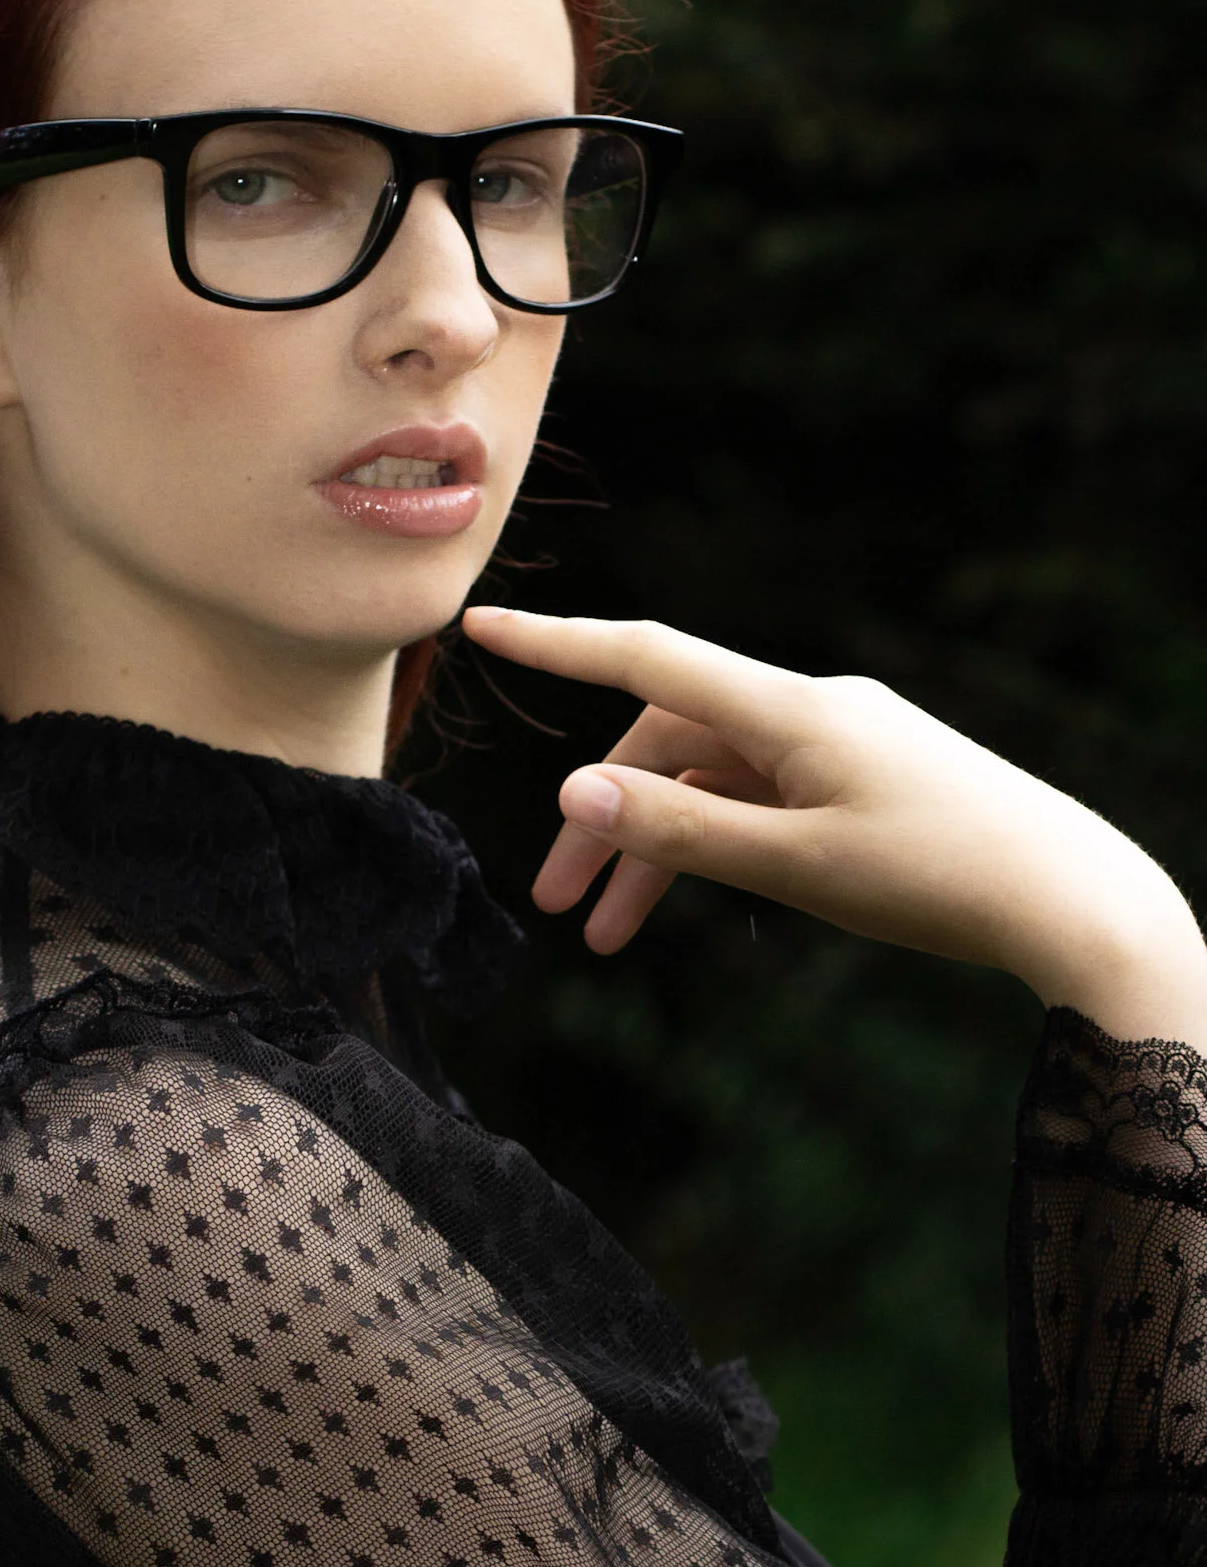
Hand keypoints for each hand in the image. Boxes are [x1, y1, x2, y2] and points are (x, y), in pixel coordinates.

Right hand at [462, 607, 1206, 1046]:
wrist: (1082, 904)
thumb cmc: (942, 882)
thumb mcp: (797, 867)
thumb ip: (681, 831)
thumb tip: (572, 791)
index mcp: (793, 710)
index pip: (648, 658)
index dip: (558, 644)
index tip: (483, 629)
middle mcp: (812, 709)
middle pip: (672, 742)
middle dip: (606, 818)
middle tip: (559, 906)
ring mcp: (843, 742)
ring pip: (715, 778)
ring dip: (659, 846)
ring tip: (611, 938)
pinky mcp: (868, 777)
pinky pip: (765, 794)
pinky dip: (718, 842)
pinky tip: (700, 896)